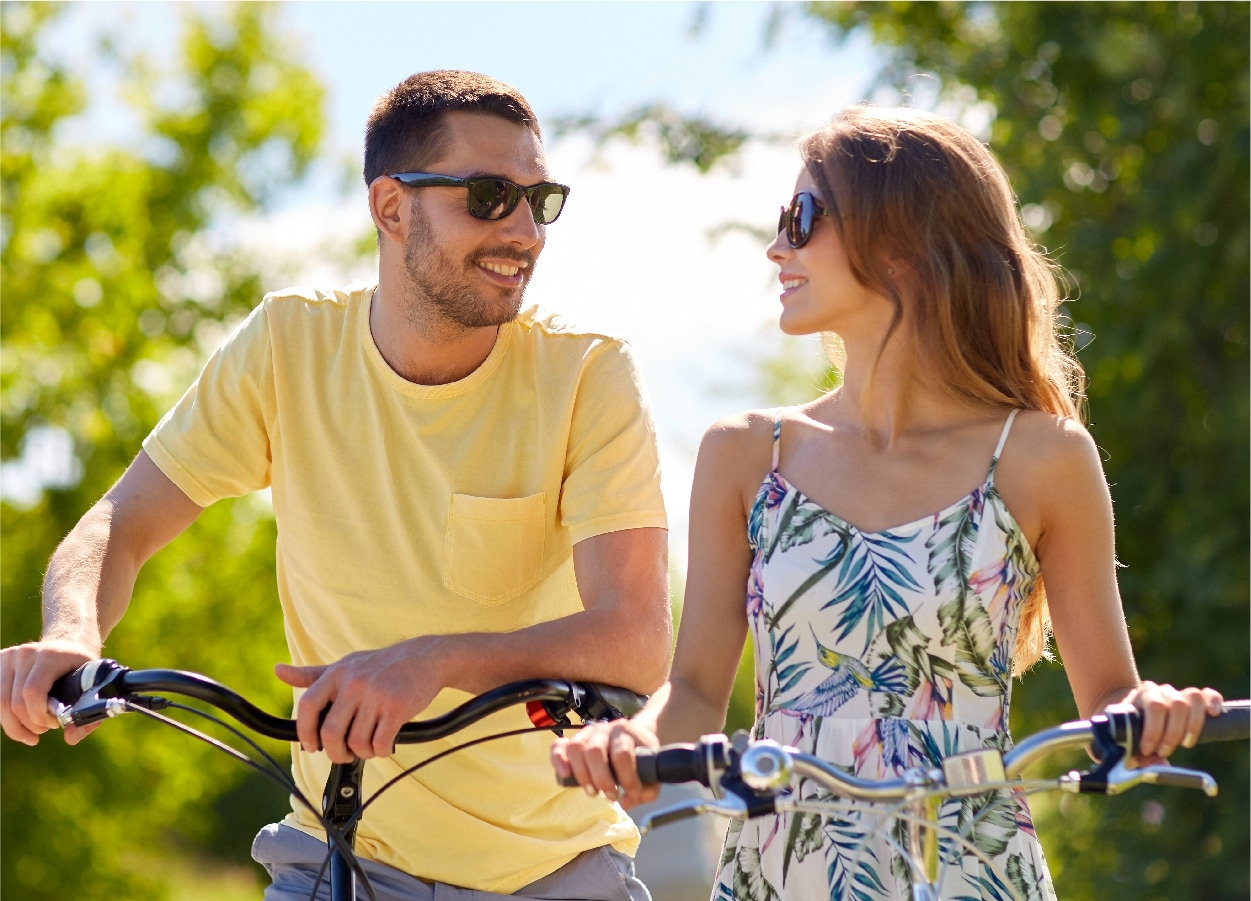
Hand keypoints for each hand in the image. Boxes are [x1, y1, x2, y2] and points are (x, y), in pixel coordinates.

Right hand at [1, 639, 99, 746]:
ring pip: (0, 704)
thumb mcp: (92, 686)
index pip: (32, 692)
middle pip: (14, 703)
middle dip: (30, 725)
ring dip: (15, 726)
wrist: (66, 646)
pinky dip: (6, 718)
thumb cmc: (81, 670)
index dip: (40, 716)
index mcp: (51, 655)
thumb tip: (70, 738)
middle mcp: (26, 653)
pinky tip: (20, 725)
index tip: (55, 724)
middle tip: (46, 729)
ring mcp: (9, 657)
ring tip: (33, 731)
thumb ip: (87, 714)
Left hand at [274, 637, 443, 763]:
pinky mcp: (398, 707)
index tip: (312, 746)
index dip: (305, 732)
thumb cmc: (381, 666)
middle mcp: (354, 682)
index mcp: (338, 673)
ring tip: (371, 745)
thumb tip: (277, 671)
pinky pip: (380, 743)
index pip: (307, 706)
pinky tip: (386, 743)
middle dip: (336, 753)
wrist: (426, 658)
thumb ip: (312, 675)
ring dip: (363, 753)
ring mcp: (377, 694)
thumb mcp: (346, 665)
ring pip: (357, 743)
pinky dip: (382, 751)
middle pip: (331, 733)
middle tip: (345, 754)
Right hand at [551, 718, 660, 808]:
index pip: (622, 754)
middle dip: (602, 780)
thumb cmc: (642, 757)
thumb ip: (648, 789)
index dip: (627, 779)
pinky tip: (565, 775)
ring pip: (576, 748)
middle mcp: (605, 729)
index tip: (632, 793)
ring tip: (593, 791)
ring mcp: (588, 733)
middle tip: (610, 795)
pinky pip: (558, 746)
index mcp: (627, 733)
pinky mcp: (575, 740)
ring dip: (582, 775)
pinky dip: (558, 760)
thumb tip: (626, 801)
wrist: (636, 736)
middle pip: (595, 751)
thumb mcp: (652, 771)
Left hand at [1125, 680, 1223, 764]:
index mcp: (1141, 696)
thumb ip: (1137, 756)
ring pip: (1194, 698)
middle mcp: (1161, 691)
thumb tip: (1161, 764)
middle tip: (1165, 752)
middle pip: (1177, 705)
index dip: (1154, 731)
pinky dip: (1214, 702)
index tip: (1148, 751)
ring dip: (1193, 725)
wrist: (1134, 714)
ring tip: (1185, 743)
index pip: (1155, 706)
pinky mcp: (1195, 699)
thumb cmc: (1129, 730)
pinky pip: (1209, 694)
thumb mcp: (1126, 742)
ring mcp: (1178, 693)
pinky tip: (1213, 715)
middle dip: (1173, 734)